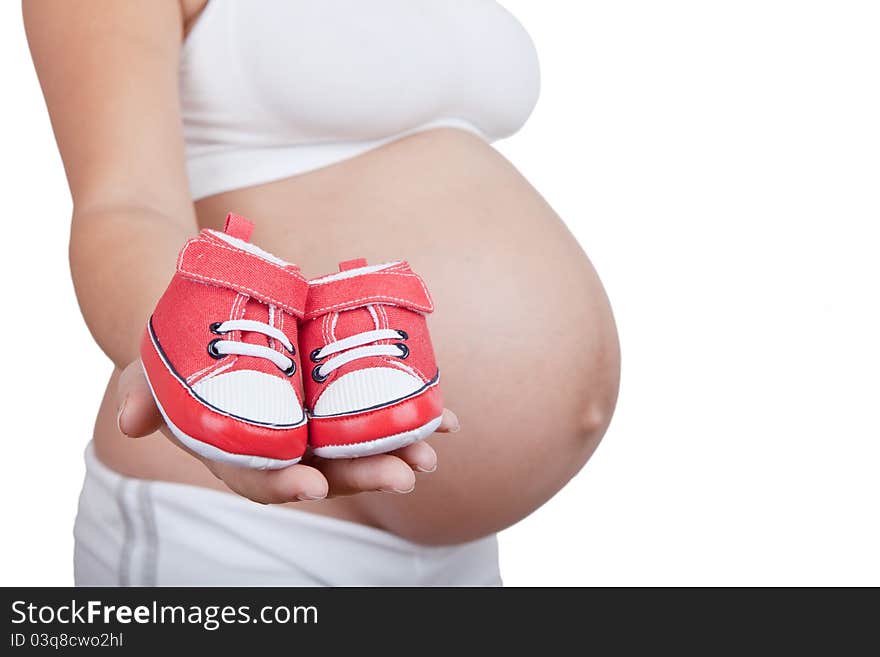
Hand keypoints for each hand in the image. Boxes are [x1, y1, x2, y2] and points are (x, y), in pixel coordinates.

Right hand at [115, 360, 458, 503]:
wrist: (209, 323)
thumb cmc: (177, 354)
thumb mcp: (150, 369)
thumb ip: (140, 394)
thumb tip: (129, 421)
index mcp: (240, 451)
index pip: (261, 481)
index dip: (284, 487)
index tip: (312, 488)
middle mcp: (284, 446)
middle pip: (326, 471)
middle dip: (364, 475)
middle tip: (404, 472)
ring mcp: (316, 424)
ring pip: (360, 447)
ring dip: (399, 450)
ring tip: (433, 447)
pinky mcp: (339, 397)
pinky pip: (379, 411)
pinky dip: (415, 415)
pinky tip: (446, 418)